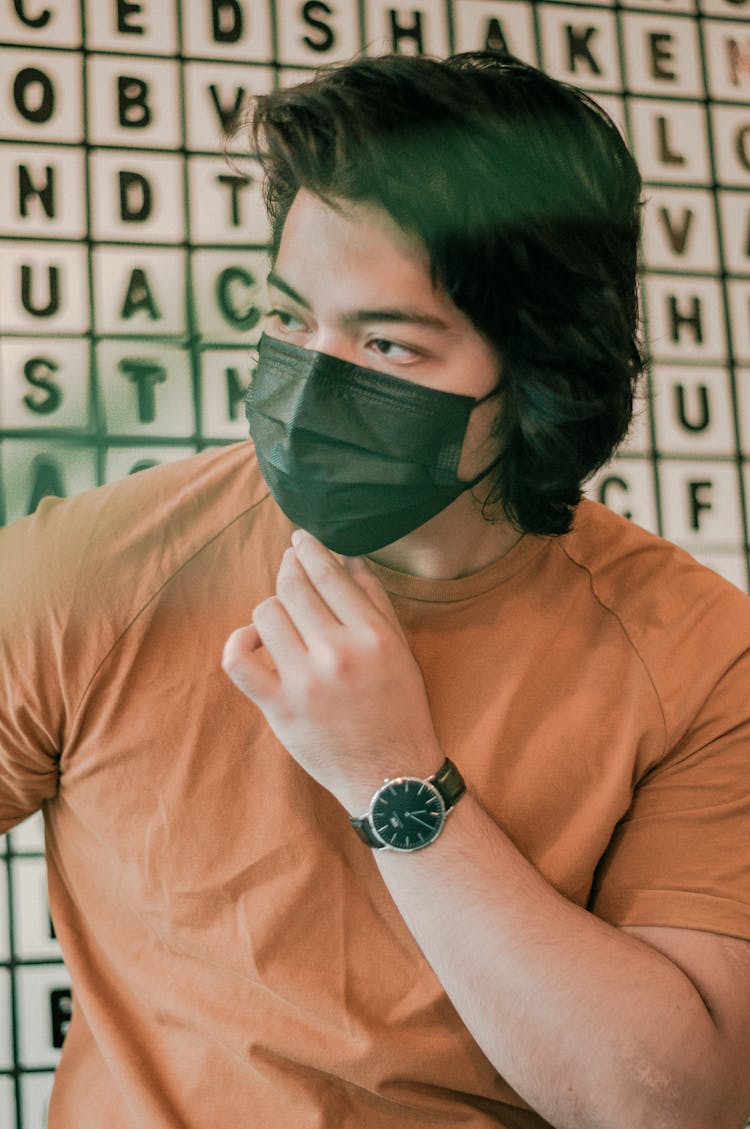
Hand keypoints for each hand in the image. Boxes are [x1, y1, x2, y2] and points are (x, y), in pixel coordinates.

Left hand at [221, 530, 442, 812]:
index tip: (301, 540)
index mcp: (373, 636)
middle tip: (290, 566)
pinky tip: (253, 642)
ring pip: (266, 614)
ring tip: (284, 617)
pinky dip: (239, 642)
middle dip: (289, 568)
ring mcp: (305, 682)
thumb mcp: (400, 650)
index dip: (310, 550)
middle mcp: (338, 654)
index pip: (329, 574)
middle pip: (293, 586)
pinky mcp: (279, 708)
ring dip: (272, 608)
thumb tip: (348, 558)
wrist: (390, 777)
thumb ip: (375, 601)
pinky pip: (238, 660)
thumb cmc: (399, 709)